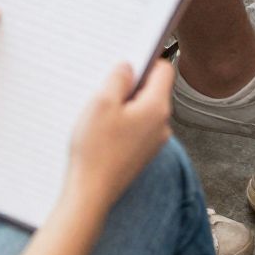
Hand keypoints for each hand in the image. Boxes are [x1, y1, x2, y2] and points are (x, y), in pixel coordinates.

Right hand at [63, 57, 174, 223]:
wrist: (90, 194)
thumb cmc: (96, 150)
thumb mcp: (102, 103)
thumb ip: (119, 78)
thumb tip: (129, 67)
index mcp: (157, 108)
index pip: (164, 70)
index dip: (146, 60)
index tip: (126, 61)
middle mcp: (162, 124)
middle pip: (153, 89)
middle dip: (131, 84)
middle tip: (105, 87)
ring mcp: (153, 142)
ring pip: (143, 109)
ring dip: (125, 104)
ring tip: (100, 111)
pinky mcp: (141, 154)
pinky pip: (137, 127)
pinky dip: (123, 122)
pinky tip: (102, 129)